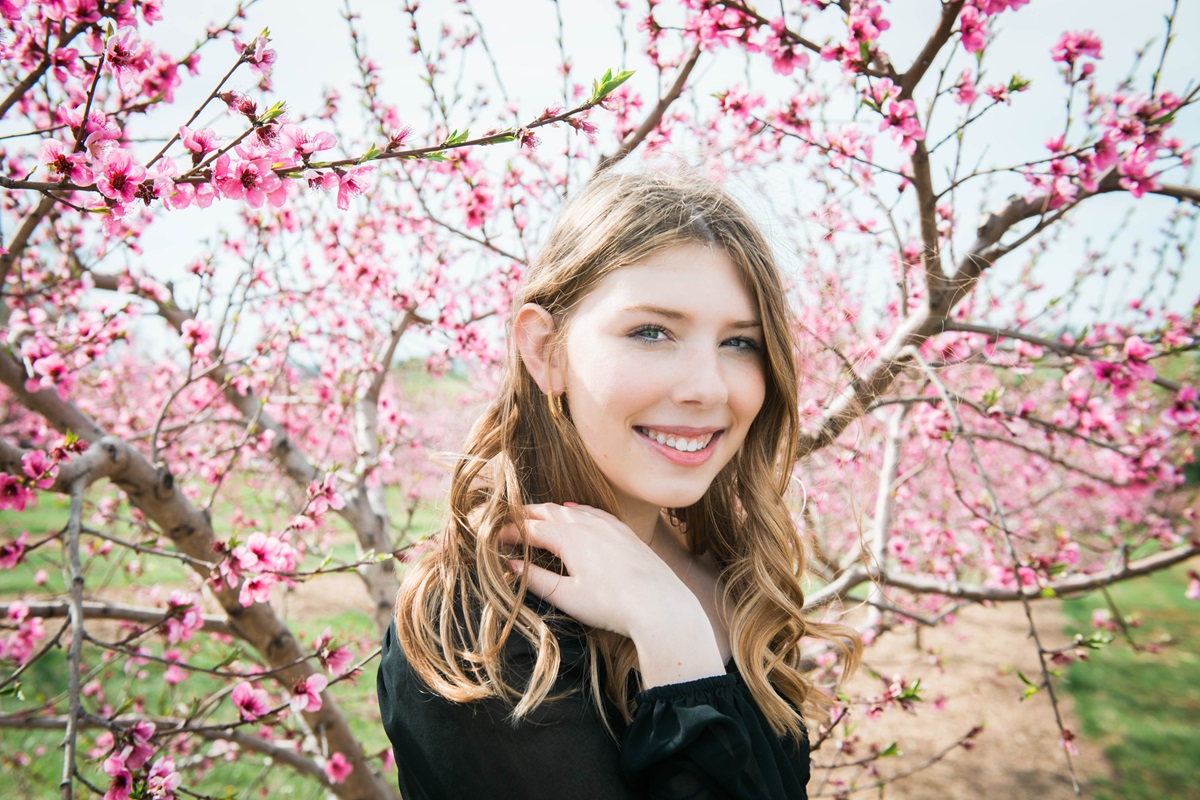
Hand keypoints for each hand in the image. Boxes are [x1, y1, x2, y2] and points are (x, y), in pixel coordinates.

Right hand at [498, 503, 724, 686]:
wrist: (659, 603)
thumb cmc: (611, 604)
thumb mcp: (567, 596)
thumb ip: (536, 579)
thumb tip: (510, 564)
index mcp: (568, 538)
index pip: (529, 528)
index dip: (508, 531)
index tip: (492, 536)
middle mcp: (587, 523)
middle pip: (548, 511)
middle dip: (525, 515)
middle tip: (507, 520)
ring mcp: (608, 524)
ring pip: (571, 509)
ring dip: (549, 510)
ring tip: (534, 515)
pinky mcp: (624, 531)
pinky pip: (593, 511)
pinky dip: (576, 510)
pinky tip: (574, 511)